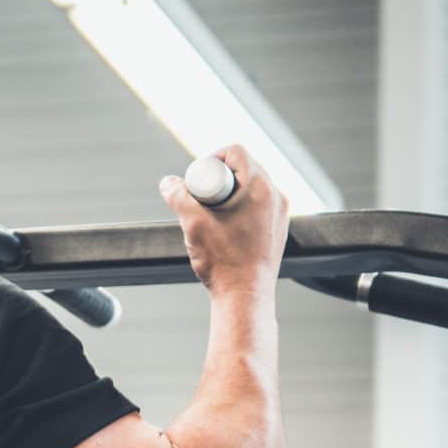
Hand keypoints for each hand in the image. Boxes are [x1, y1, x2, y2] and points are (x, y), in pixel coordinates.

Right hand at [158, 145, 288, 294]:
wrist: (245, 296)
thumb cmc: (223, 261)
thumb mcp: (193, 223)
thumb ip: (177, 197)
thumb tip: (168, 183)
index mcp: (259, 186)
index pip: (235, 151)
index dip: (211, 158)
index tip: (197, 180)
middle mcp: (275, 196)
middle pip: (244, 168)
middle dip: (219, 177)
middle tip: (201, 197)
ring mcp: (279, 213)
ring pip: (251, 188)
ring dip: (230, 194)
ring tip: (212, 215)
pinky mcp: (278, 229)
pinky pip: (258, 206)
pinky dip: (241, 209)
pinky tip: (226, 229)